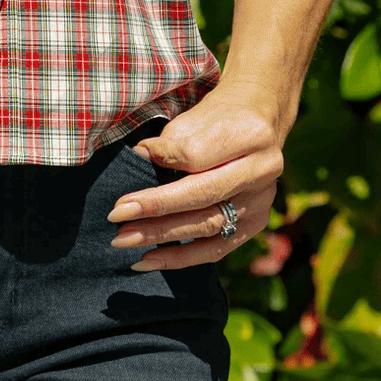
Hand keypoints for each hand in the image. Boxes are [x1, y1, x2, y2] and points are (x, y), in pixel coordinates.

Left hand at [106, 83, 284, 270]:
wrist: (260, 121)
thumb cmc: (217, 119)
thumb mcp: (194, 119)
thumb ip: (170, 143)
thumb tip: (137, 160)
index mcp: (250, 135)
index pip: (197, 155)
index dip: (161, 159)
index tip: (131, 162)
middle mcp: (263, 170)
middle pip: (203, 194)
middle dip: (156, 207)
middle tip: (116, 215)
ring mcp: (262, 202)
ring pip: (208, 225)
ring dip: (160, 235)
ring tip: (122, 239)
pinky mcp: (255, 225)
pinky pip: (215, 249)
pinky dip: (178, 258)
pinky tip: (145, 260)